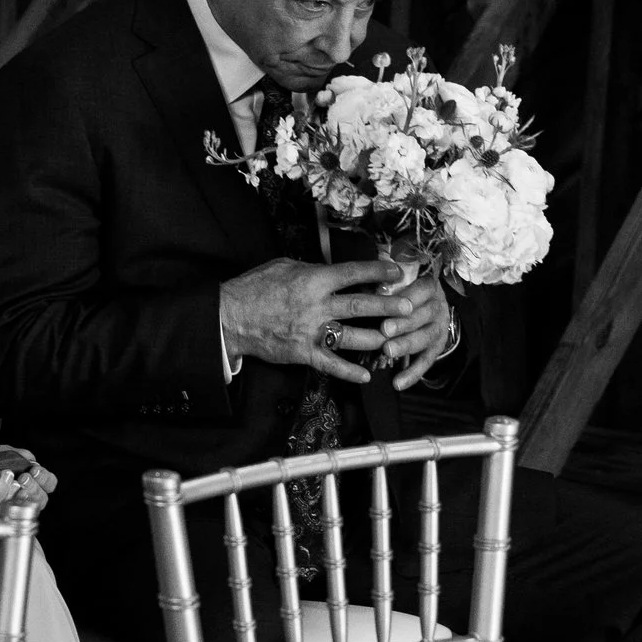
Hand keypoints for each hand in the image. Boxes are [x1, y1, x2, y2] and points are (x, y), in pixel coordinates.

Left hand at [0, 444, 56, 509]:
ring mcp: (13, 505)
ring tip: (16, 485)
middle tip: (24, 479)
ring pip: (29, 508)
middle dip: (35, 487)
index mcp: (31, 479)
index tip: (33, 470)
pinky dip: (11, 507)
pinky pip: (11, 515)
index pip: (49, 483)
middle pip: (43, 497)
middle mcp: (25, 494)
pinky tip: (5, 500)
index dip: (45, 478)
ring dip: (25, 496)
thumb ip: (15, 455)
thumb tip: (30, 458)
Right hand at [220, 258, 418, 385]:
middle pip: (360, 306)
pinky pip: (331, 364)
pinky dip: (350, 372)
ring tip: (395, 339)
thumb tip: (333, 268)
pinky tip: (366, 376)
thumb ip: (312, 268)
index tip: (397, 272)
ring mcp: (311, 332)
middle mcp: (316, 306)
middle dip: (388, 307)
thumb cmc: (256, 287)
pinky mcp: (303, 353)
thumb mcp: (284, 266)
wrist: (231, 317)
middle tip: (410, 307)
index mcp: (313, 281)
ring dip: (376, 339)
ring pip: (352, 337)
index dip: (377, 272)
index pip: (353, 274)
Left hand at [372, 264, 453, 391]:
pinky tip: (398, 383)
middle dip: (403, 323)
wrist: (428, 303)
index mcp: (429, 286)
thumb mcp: (397, 282)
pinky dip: (412, 374)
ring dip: (406, 345)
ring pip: (426, 338)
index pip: (421, 290)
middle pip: (424, 315)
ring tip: (387, 352)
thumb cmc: (403, 290)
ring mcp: (440, 328)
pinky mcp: (437, 347)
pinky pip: (426, 361)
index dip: (407, 298)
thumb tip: (367, 292)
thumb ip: (385, 286)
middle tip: (384, 330)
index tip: (392, 301)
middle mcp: (439, 306)